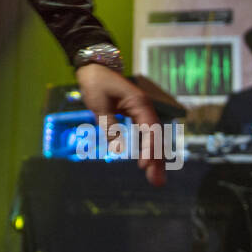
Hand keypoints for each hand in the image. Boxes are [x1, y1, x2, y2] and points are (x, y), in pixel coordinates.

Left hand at [74, 63, 165, 186]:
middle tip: (157, 183)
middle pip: (156, 137)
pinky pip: (145, 135)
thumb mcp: (99, 106)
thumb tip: (119, 150)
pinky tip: (148, 165)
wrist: (94, 68)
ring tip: (156, 180)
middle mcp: (145, 108)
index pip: (150, 130)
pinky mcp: (136, 116)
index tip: (144, 166)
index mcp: (139, 103)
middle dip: (157, 160)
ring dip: (154, 159)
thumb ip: (110, 126)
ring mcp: (142, 112)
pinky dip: (147, 150)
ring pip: (152, 139)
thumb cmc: (96, 84)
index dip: (149, 149)